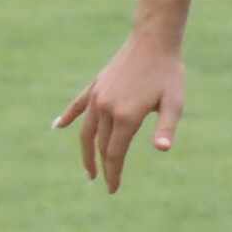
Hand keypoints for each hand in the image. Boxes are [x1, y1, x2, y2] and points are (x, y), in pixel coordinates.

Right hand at [54, 35, 185, 193]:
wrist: (153, 41)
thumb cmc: (168, 74)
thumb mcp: (174, 103)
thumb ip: (166, 128)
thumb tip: (162, 149)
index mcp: (126, 117)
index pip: (114, 154)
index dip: (113, 173)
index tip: (112, 190)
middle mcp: (106, 109)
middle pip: (100, 146)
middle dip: (102, 167)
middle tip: (104, 183)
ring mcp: (97, 96)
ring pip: (86, 131)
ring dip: (85, 151)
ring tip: (88, 169)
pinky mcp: (95, 86)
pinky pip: (77, 106)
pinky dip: (67, 117)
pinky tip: (57, 127)